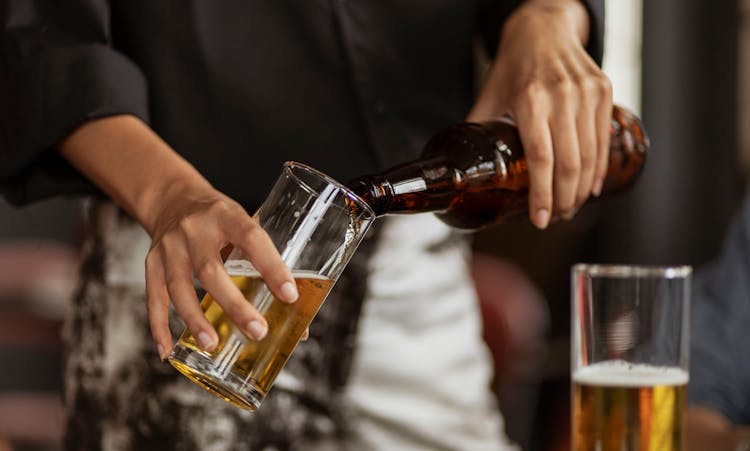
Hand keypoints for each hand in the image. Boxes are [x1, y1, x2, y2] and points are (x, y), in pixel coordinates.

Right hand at [58, 115, 298, 359]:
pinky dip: (159, 326)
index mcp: (226, 215)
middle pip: (211, 270)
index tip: (290, 295)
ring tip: (212, 344)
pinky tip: (169, 351)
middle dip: (234, 304)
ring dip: (195, 319)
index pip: (252, 238)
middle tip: (257, 331)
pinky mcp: (151, 262)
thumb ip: (265, 260)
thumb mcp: (243, 223)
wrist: (173, 199)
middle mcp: (194, 229)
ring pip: (178, 287)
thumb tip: (296, 312)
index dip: (271, 267)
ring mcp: (169, 246)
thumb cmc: (219, 218)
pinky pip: (154, 297)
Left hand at [468, 0, 611, 228]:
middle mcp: (561, 95)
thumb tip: (462, 169)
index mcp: (530, 99)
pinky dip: (597, 169)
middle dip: (562, 199)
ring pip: (590, 155)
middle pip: (568, 163)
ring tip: (568, 208)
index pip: (540, 157)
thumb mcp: (490, 95)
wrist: (543, 28)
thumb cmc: (513, 66)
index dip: (541, 193)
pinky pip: (602, 139)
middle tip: (554, 218)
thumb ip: (477, 131)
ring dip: (580, 190)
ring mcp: (587, 92)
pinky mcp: (603, 90)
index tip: (539, 219)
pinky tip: (588, 186)